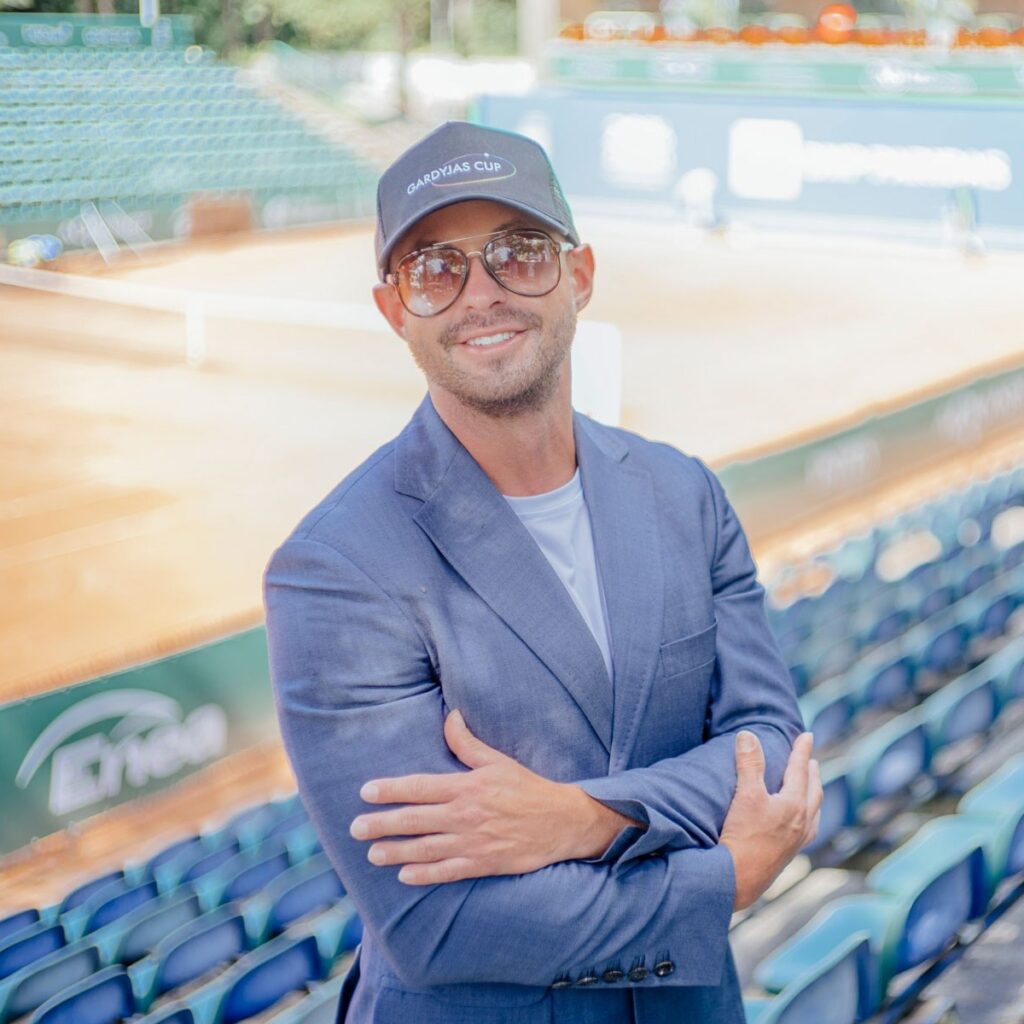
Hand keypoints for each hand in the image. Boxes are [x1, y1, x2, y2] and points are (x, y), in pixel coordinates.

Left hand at [350, 710, 638, 884]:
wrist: (561, 821)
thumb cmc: (527, 787)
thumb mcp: (497, 760)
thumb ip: (467, 743)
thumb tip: (450, 716)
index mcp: (466, 786)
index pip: (419, 787)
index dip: (390, 789)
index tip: (366, 792)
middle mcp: (464, 815)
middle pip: (415, 820)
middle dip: (382, 823)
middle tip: (355, 828)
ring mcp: (472, 842)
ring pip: (425, 848)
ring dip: (395, 851)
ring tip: (372, 854)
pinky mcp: (483, 863)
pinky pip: (448, 871)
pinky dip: (425, 875)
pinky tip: (404, 876)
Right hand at [720, 731, 821, 910]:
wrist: (739, 879)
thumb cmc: (743, 836)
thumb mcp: (745, 794)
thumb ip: (748, 763)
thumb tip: (748, 735)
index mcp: (795, 804)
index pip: (800, 769)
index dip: (802, 750)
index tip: (807, 735)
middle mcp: (802, 822)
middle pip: (813, 790)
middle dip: (812, 772)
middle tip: (811, 759)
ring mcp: (798, 840)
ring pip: (814, 811)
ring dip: (814, 794)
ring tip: (811, 786)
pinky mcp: (789, 854)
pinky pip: (808, 829)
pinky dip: (809, 816)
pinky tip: (802, 822)